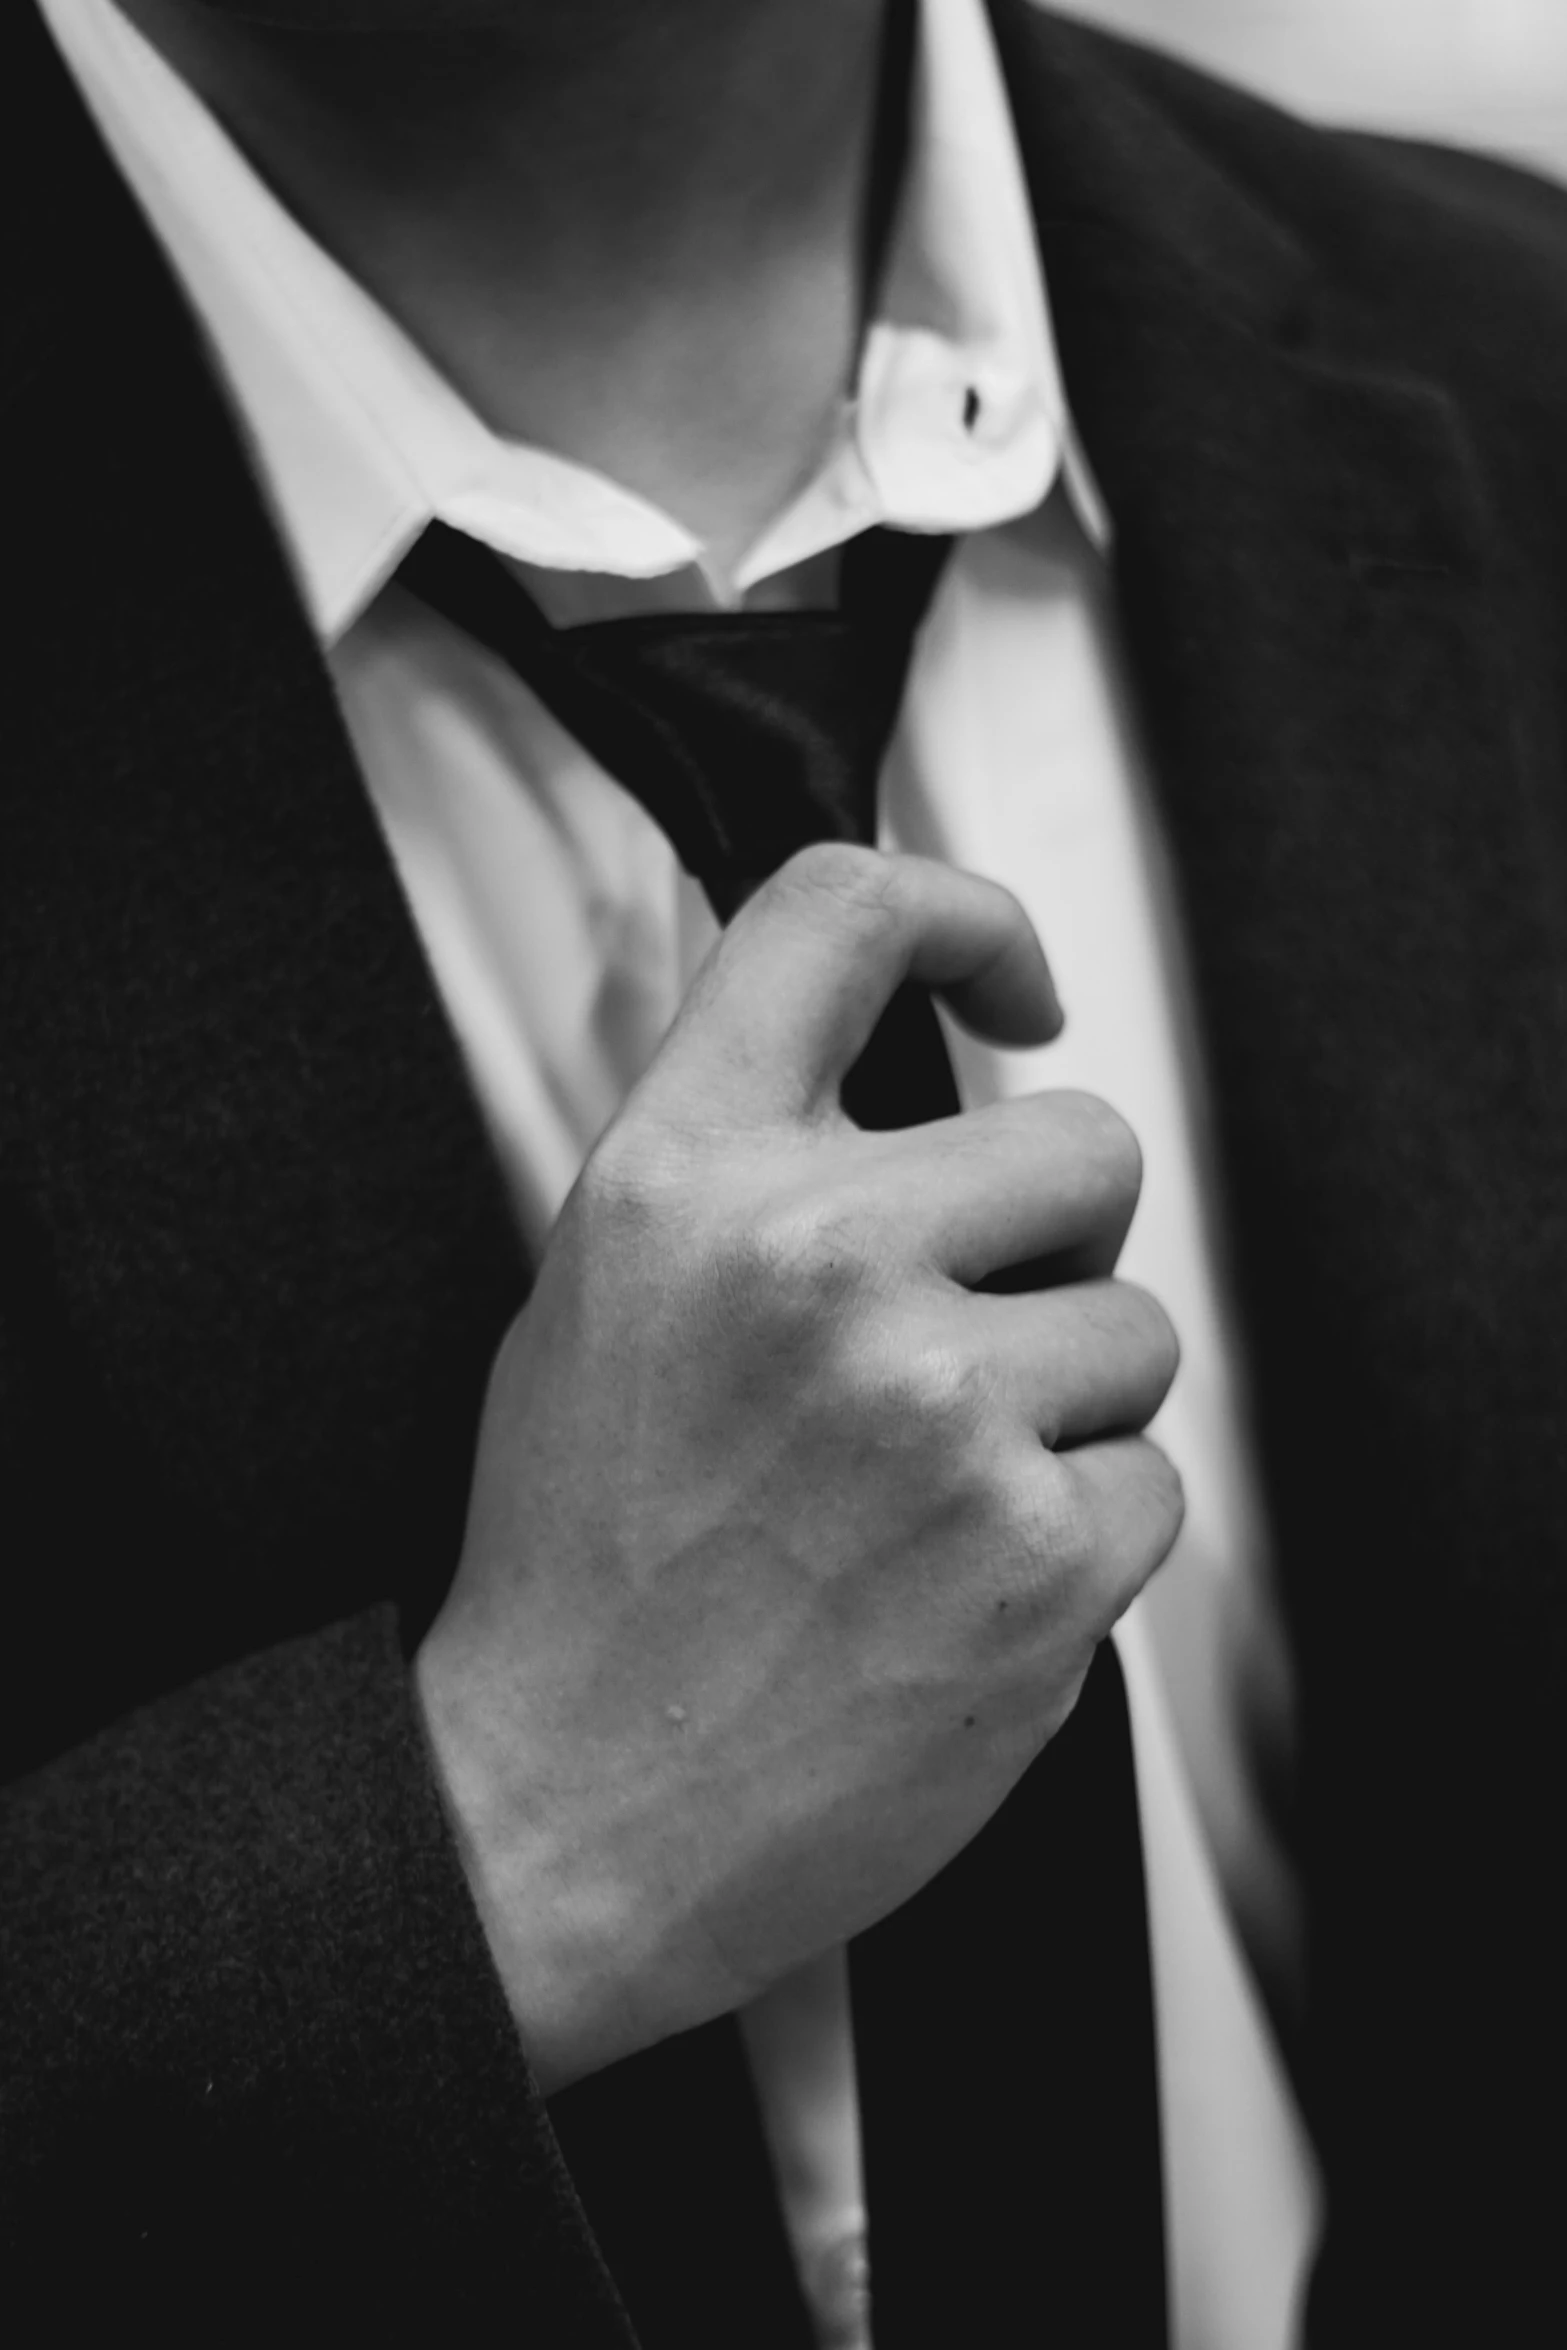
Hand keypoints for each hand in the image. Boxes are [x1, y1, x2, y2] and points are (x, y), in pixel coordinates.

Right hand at [415, 845, 1182, 2091]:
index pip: (844, 915)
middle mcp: (814, 1260)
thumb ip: (743, 1164)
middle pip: (1085, 1143)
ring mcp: (937, 1406)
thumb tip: (910, 1084)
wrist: (565, 1812)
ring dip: (1064, 1406)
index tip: (1014, 992)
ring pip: (1135, 1327)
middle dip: (1056, 1241)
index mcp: (685, 1175)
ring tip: (930, 1494)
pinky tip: (959, 1585)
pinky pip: (1153, 1481)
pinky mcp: (1037, 1553)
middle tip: (965, 1338)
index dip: (965, 920)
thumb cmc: (582, 1564)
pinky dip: (1082, 1536)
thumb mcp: (603, 1296)